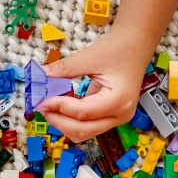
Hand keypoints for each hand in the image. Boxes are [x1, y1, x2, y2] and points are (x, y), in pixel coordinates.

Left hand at [35, 34, 149, 142]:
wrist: (135, 45)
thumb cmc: (119, 48)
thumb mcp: (90, 56)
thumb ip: (65, 69)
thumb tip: (42, 78)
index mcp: (119, 101)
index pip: (83, 113)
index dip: (59, 108)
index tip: (41, 101)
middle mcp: (120, 115)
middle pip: (83, 130)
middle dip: (59, 121)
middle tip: (42, 106)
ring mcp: (116, 118)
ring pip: (84, 132)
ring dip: (64, 122)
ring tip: (51, 104)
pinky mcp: (110, 116)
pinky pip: (87, 124)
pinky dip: (71, 118)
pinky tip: (61, 103)